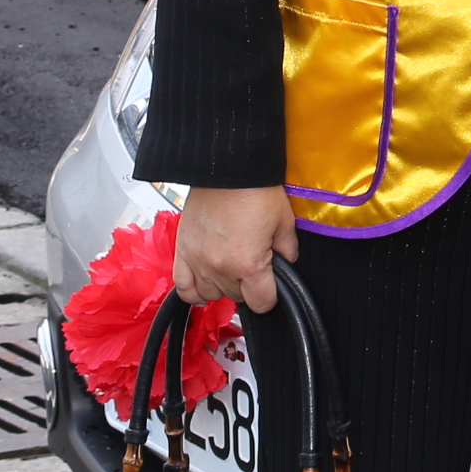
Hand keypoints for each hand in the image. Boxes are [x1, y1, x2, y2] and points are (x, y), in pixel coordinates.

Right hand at [176, 185, 296, 314]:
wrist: (228, 169)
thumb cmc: (256, 191)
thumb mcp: (284, 221)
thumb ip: (287, 250)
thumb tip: (285, 264)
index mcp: (249, 265)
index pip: (261, 303)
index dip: (270, 295)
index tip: (271, 285)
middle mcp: (220, 269)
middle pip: (237, 298)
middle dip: (248, 286)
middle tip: (253, 265)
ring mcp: (198, 262)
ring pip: (210, 294)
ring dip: (223, 286)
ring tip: (230, 268)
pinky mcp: (183, 252)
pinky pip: (183, 287)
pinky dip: (193, 291)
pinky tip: (204, 285)